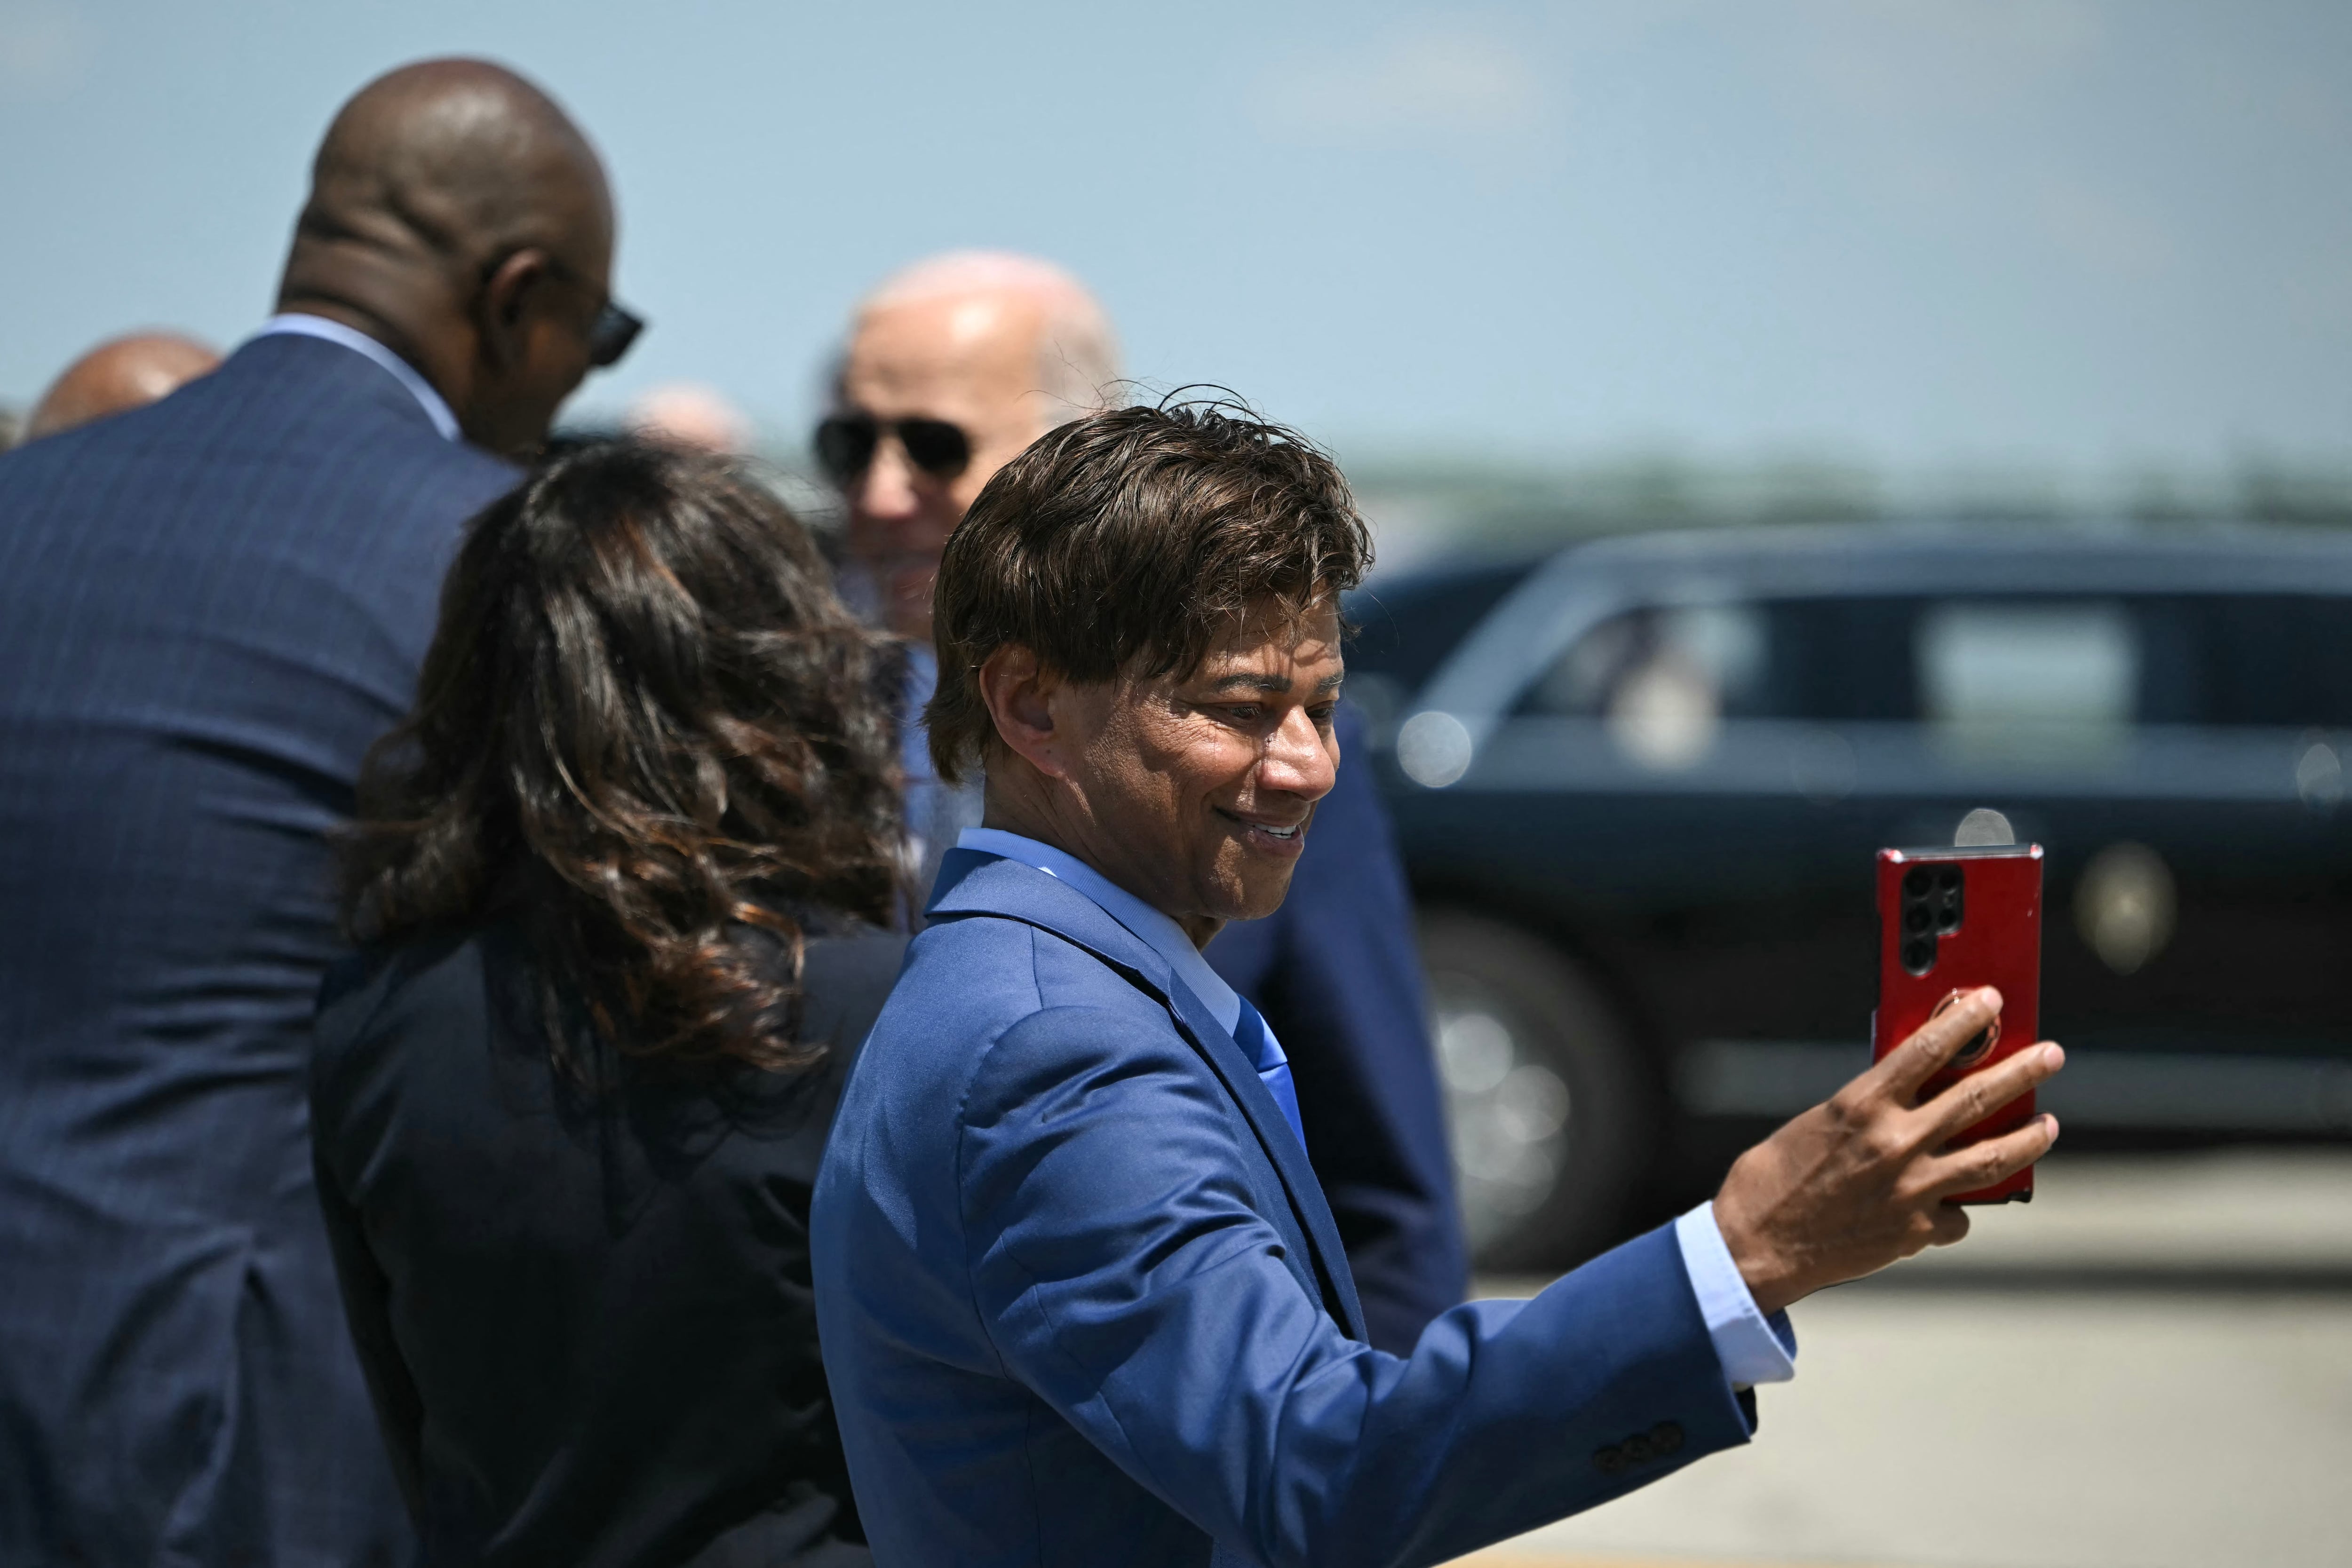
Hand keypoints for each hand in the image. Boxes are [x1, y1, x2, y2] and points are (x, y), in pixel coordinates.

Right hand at [1711, 987, 2063, 1315]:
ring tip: (2048, 1125)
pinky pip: (1958, 1214)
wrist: (1757, 1244)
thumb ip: (1866, 1108)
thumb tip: (1904, 1094)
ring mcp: (1912, 1189)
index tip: (1991, 1002)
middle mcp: (1894, 1142)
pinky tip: (1959, 1204)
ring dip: (2028, 1138)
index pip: (1927, 1048)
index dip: (1965, 1020)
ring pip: (1991, 1158)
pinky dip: (1960, 1207)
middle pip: (1976, 1098)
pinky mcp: (1916, 1231)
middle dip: (2022, 1072)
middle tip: (2051, 1055)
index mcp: (1862, 1105)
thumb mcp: (1818, 1123)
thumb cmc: (1774, 1178)